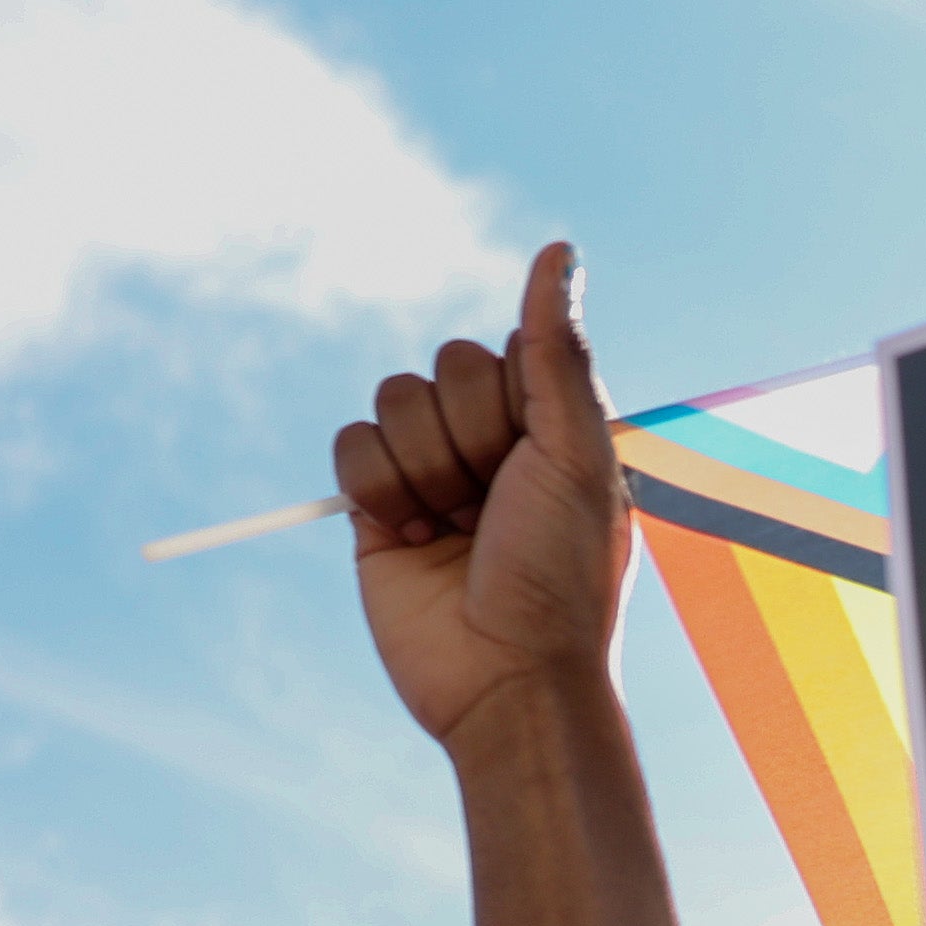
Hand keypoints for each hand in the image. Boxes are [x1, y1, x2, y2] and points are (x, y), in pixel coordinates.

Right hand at [338, 240, 632, 747]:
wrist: (507, 677)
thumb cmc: (561, 575)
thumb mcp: (575, 454)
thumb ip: (558, 351)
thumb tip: (559, 248)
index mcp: (553, 428)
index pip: (507, 349)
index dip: (514, 399)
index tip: (541, 465)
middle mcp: (493, 444)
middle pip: (443, 367)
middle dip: (468, 437)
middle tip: (496, 508)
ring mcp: (433, 473)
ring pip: (392, 400)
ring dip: (423, 468)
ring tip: (455, 530)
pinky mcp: (376, 506)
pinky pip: (349, 444)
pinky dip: (376, 487)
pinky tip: (410, 539)